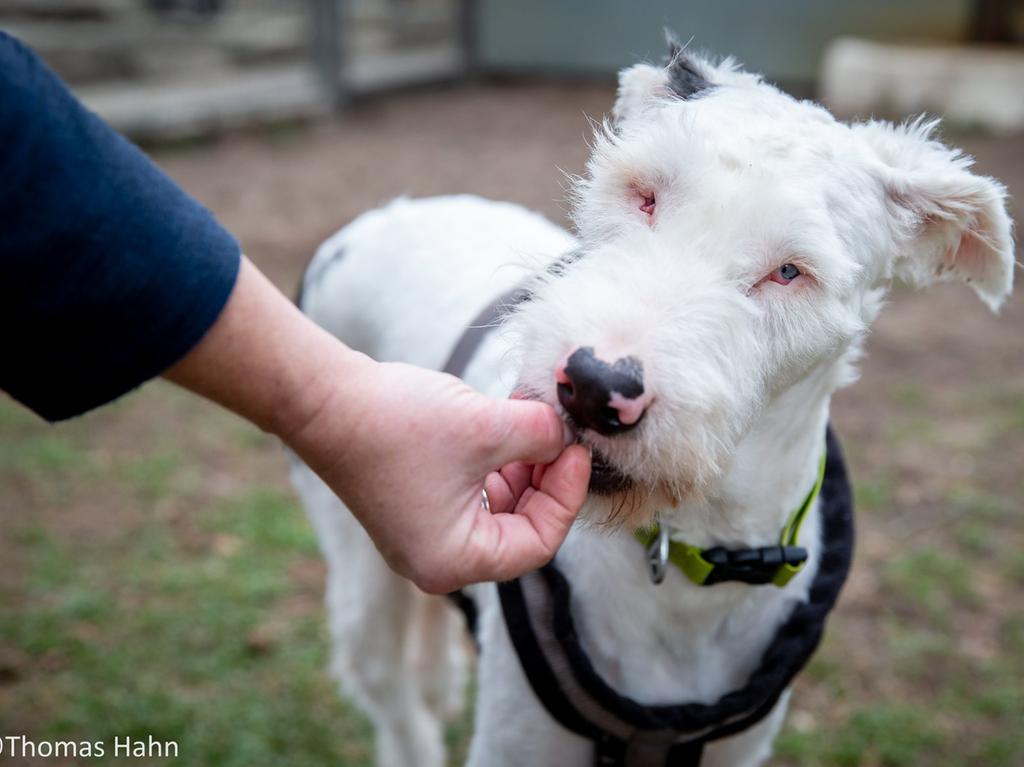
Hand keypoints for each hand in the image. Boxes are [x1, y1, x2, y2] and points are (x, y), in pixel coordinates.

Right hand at [285, 355, 591, 593]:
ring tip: (532, 423)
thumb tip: (567, 435)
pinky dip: (494, 463)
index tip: (577, 451)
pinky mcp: (414, 502)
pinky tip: (505, 426)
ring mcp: (422, 531)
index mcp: (453, 561)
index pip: (537, 544)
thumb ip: (541, 435)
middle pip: (518, 528)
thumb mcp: (487, 427)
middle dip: (544, 479)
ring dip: (522, 467)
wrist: (322, 399)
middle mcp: (436, 558)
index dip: (567, 496)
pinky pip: (472, 493)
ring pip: (497, 507)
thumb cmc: (397, 422)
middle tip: (560, 435)